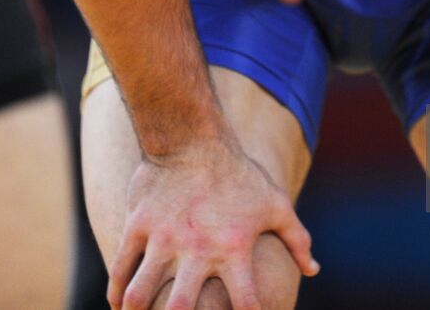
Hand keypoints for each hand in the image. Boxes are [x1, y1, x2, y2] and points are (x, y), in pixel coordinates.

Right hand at [109, 142, 319, 309]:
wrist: (193, 137)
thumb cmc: (239, 174)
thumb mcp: (275, 204)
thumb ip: (297, 239)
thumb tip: (313, 270)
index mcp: (234, 248)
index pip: (246, 302)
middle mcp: (198, 248)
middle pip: (181, 307)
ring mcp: (163, 238)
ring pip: (140, 293)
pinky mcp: (138, 226)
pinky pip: (121, 268)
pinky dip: (116, 293)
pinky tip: (119, 305)